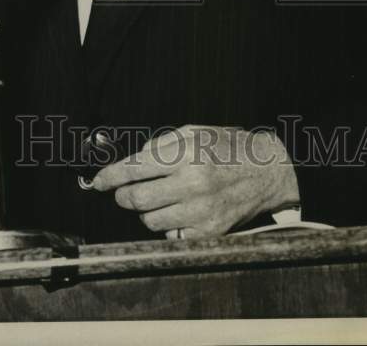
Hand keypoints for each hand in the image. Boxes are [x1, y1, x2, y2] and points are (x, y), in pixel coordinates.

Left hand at [92, 124, 298, 238]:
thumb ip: (161, 145)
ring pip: (150, 221)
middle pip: (137, 200)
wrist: (268, 172)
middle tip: (123, 192)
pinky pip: (171, 235)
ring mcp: (201, 211)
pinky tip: (179, 211)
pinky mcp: (209, 232)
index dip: (110, 176)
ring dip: (146, 211)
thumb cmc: (229, 148)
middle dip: (122, 196)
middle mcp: (193, 184)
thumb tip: (134, 161)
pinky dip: (168, 225)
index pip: (135, 169)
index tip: (97, 181)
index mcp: (187, 154)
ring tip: (159, 198)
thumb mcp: (195, 132)